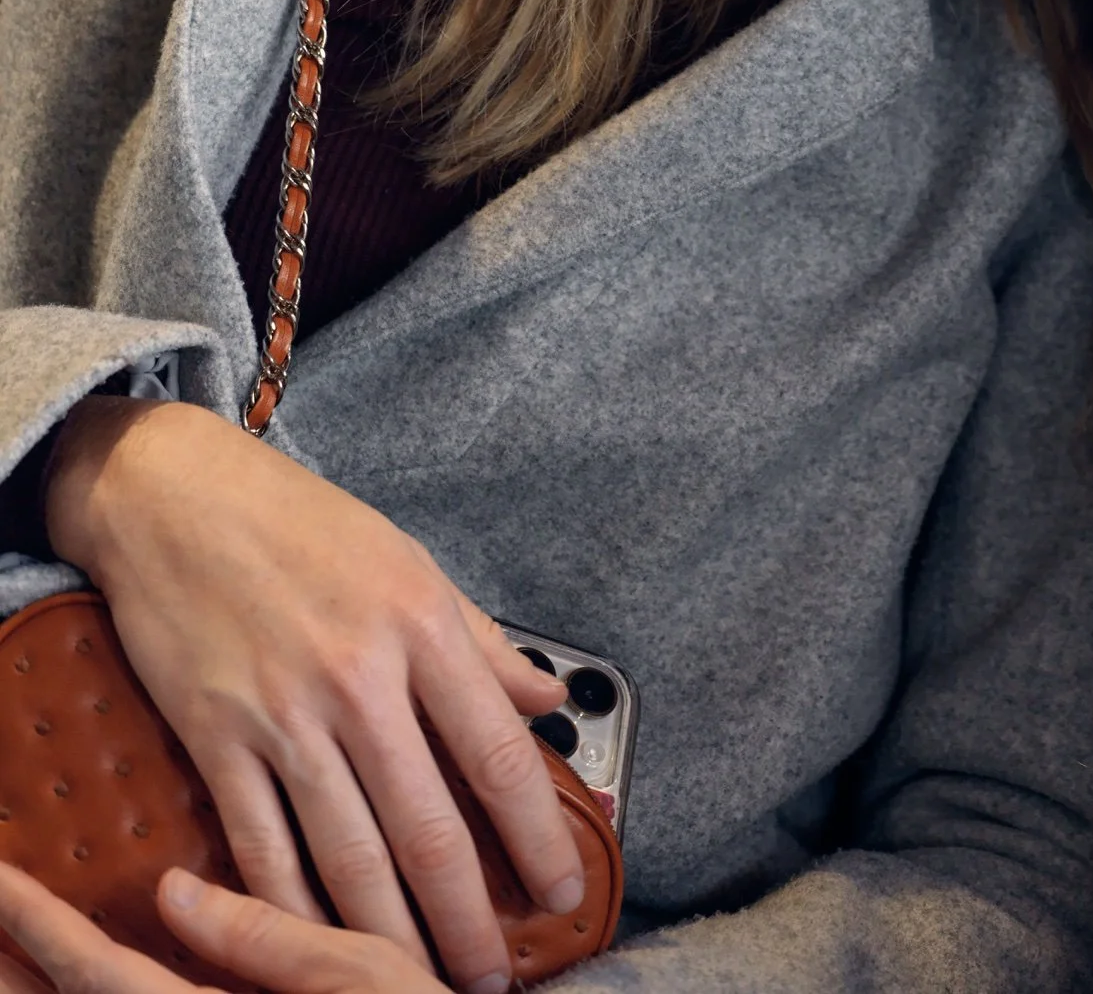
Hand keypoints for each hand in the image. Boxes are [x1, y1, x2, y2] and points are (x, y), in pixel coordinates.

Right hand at [45, 400, 579, 993]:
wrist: (178, 497)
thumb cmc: (303, 525)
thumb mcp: (409, 561)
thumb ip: (480, 640)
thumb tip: (546, 697)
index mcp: (421, 625)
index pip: (497, 751)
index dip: (537, 833)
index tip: (563, 889)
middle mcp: (360, 677)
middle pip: (427, 826)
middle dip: (466, 918)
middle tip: (493, 978)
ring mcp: (284, 716)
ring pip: (348, 856)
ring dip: (388, 936)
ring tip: (418, 982)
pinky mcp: (215, 740)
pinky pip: (262, 848)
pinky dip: (290, 913)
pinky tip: (315, 953)